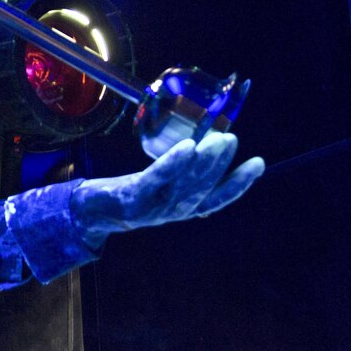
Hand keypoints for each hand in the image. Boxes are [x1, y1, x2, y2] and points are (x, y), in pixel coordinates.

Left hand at [70, 132, 264, 248]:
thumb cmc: (130, 193)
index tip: (258, 163)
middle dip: (219, 165)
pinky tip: (189, 146)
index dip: (239, 184)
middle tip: (232, 139)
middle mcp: (172, 211)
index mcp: (182, 208)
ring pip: (185, 184)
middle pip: (201, 188)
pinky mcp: (134, 197)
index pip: (217, 198)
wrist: (91, 210)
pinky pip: (158, 178)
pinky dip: (175, 164)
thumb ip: (181, 173)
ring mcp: (153, 207)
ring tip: (218, 140)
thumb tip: (205, 143)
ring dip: (204, 162)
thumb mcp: (160, 185)